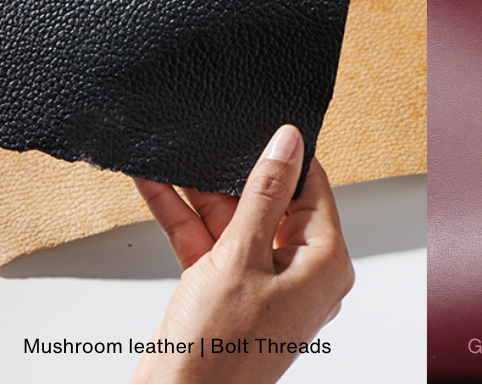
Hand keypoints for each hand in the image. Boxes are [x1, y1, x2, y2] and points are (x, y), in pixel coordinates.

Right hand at [131, 126, 354, 383]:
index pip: (313, 193)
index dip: (288, 159)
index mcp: (325, 264)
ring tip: (177, 155)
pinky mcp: (227, 296)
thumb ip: (262, 195)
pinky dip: (185, 221)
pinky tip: (156, 187)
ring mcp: (262, 287)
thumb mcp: (240, 256)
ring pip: (235, 225)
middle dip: (234, 176)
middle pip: (271, 207)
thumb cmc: (216, 353)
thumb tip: (287, 145)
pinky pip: (211, 246)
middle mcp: (300, 275)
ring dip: (200, 194)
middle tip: (213, 140)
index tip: (267, 128)